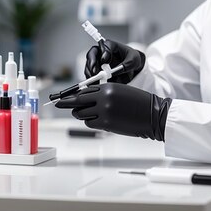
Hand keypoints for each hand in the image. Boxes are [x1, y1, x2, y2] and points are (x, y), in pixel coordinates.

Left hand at [55, 83, 170, 140]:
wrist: (152, 114)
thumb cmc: (138, 102)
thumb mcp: (120, 91)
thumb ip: (103, 93)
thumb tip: (86, 99)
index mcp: (108, 87)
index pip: (84, 90)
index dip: (72, 94)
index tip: (63, 96)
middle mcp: (104, 98)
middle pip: (78, 101)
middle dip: (66, 103)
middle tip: (58, 104)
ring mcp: (104, 111)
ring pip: (81, 113)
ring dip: (80, 114)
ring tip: (83, 113)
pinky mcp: (106, 123)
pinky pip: (89, 123)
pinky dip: (88, 122)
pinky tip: (94, 120)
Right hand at [85, 39, 145, 83]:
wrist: (132, 65)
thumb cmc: (132, 58)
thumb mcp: (134, 60)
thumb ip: (125, 65)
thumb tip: (115, 72)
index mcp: (111, 45)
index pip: (105, 46)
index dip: (104, 53)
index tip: (104, 60)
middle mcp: (102, 52)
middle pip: (92, 54)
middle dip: (92, 63)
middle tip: (95, 72)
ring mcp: (98, 61)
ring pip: (89, 65)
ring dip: (90, 73)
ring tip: (95, 80)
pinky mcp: (97, 70)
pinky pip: (90, 74)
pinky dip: (92, 79)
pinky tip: (95, 83)